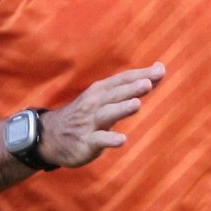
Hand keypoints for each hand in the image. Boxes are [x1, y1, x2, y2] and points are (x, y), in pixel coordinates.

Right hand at [39, 62, 165, 167]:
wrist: (50, 136)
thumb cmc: (87, 113)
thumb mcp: (106, 97)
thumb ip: (134, 85)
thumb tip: (160, 68)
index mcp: (101, 91)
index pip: (123, 80)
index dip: (141, 75)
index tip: (160, 70)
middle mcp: (94, 104)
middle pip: (116, 94)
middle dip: (132, 88)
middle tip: (148, 83)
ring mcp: (89, 123)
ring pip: (107, 114)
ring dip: (121, 108)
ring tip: (136, 104)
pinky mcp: (85, 142)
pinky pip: (99, 140)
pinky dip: (109, 139)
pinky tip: (122, 140)